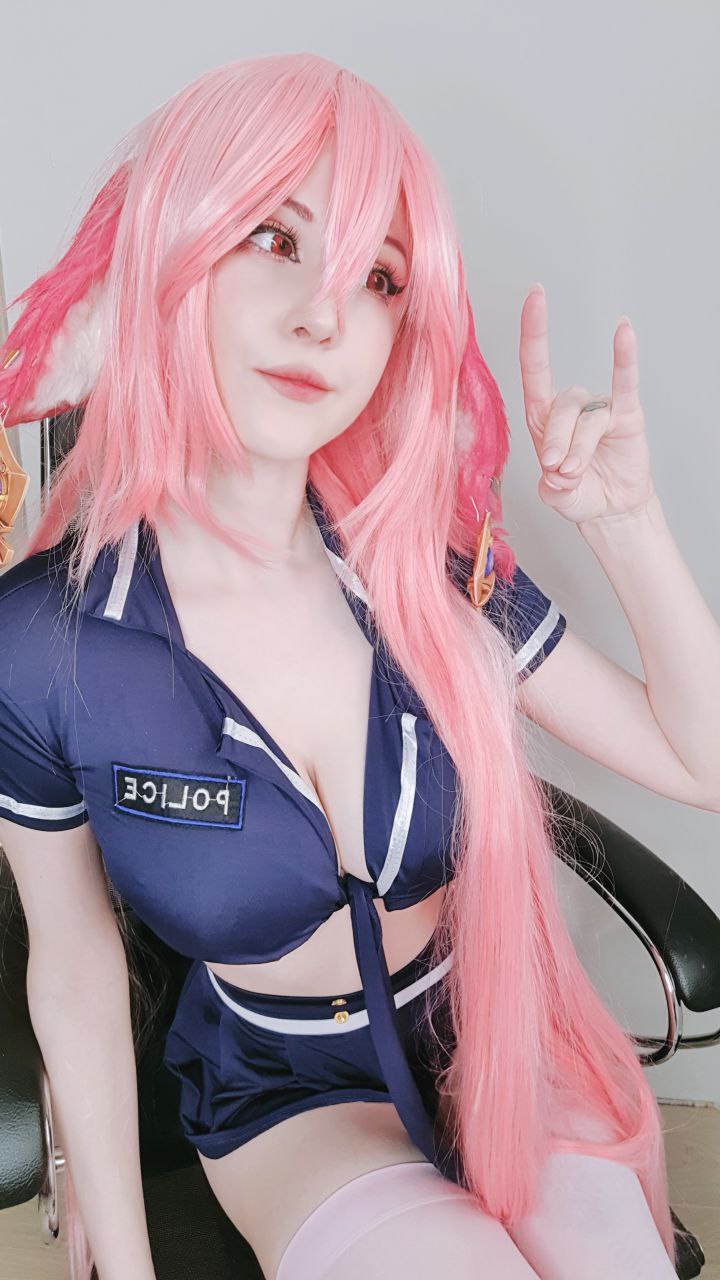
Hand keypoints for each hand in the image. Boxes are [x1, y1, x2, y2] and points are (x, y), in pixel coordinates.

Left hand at [519, 285, 655, 524]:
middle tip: (558, 470)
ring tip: (576, 472)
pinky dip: (624, 358)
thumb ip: (552, 485)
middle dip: (556, 442)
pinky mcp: (627, 415)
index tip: (534, 297)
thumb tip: (560, 469)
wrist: (610, 509)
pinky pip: (625, 383)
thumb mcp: (556, 494)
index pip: (535, 367)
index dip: (533, 333)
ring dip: (579, 448)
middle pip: (560, 409)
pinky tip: (624, 332)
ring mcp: (598, 409)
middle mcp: (569, 406)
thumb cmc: (579, 492)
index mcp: (542, 416)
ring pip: (586, 420)